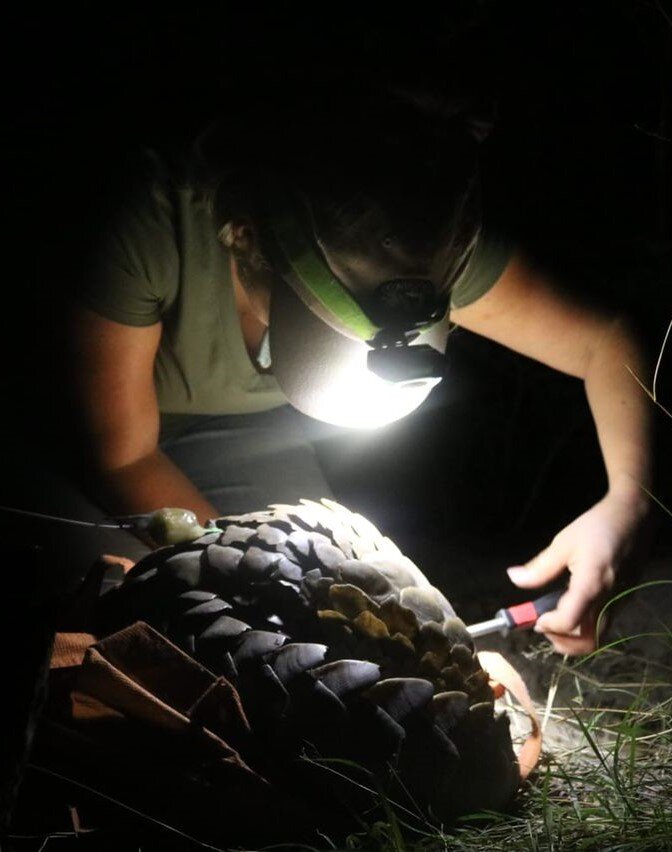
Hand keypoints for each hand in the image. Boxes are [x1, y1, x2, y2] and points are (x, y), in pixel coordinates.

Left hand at [506, 488, 647, 653]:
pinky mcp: (625, 600)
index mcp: (591, 585)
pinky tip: (572, 608)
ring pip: (598, 635)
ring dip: (574, 637)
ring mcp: (621, 602)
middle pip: (588, 641)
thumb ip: (540, 568)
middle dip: (562, 641)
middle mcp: (609, 600)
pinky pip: (605, 623)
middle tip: (543, 625)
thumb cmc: (596, 526)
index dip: (548, 626)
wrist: (633, 517)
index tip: (534, 618)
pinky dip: (586, 626)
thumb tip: (514, 578)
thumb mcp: (563, 543)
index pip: (569, 622)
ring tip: (555, 619)